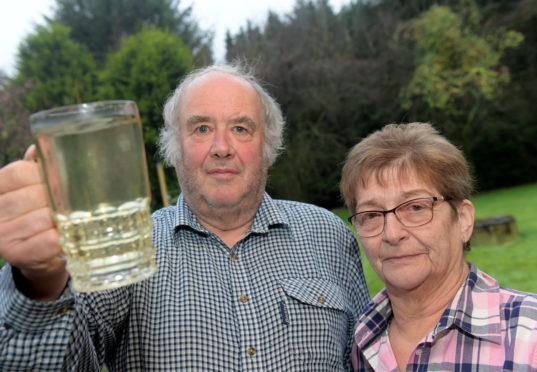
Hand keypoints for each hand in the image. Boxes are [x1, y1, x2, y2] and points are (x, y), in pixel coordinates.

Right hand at [0, 145, 67, 300]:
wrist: (39, 257)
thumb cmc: (39, 216)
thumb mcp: (33, 189)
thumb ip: (34, 168)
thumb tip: (39, 146)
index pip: (18, 172)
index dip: (45, 173)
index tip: (64, 177)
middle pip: (34, 194)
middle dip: (59, 196)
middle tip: (78, 198)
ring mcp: (2, 235)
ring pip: (43, 217)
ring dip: (64, 217)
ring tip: (76, 217)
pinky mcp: (17, 254)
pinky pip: (47, 240)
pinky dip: (62, 236)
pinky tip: (69, 234)